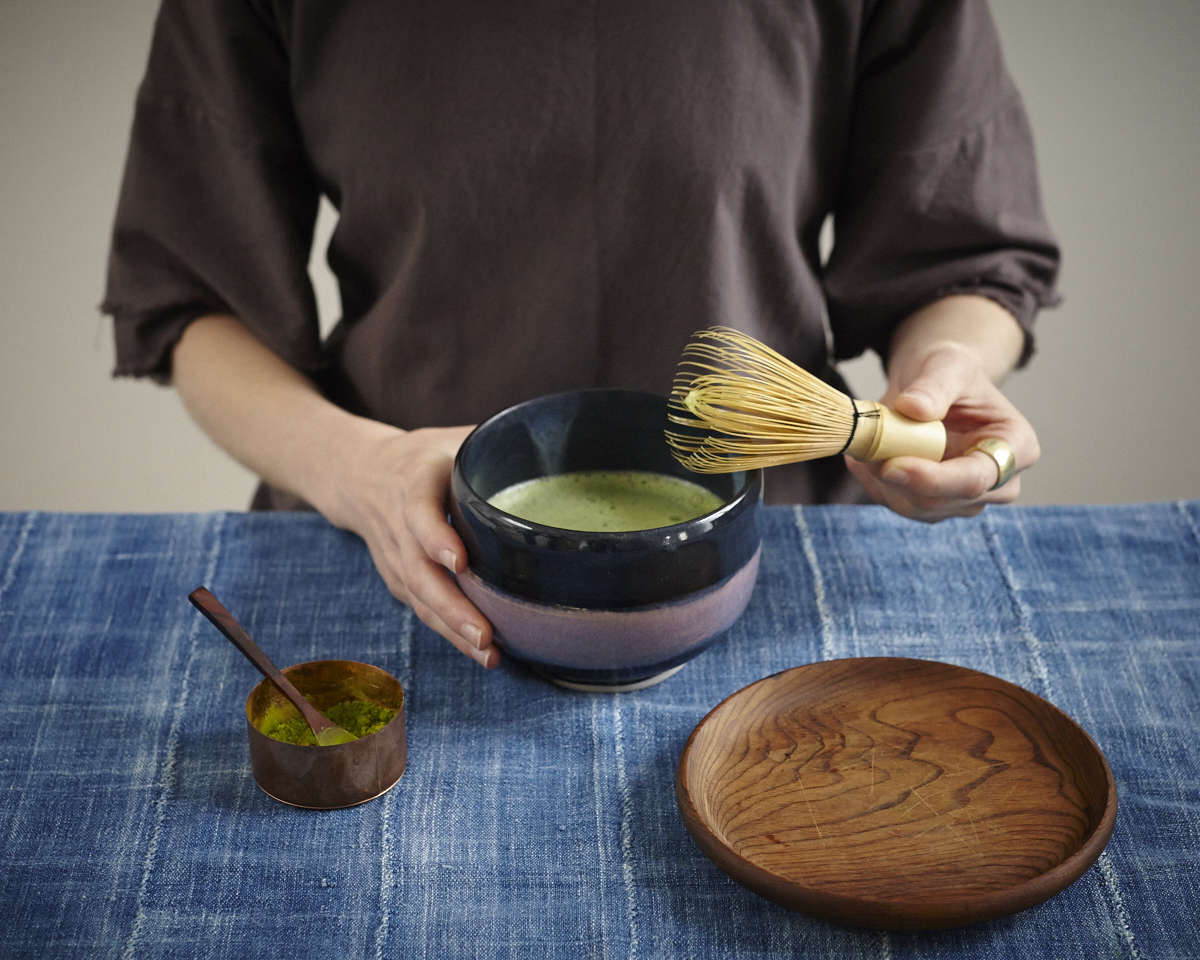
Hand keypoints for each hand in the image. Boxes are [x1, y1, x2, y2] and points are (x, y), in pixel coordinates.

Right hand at [332, 424, 499, 667]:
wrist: (360, 476)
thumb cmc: (423, 457)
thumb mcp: (451, 439)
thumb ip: (494, 446)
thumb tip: (555, 448)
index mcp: (413, 483)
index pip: (419, 513)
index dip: (437, 538)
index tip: (460, 562)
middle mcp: (398, 526)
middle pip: (419, 573)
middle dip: (452, 608)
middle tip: (485, 635)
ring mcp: (396, 559)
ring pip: (420, 600)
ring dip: (454, 631)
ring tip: (490, 654)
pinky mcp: (400, 581)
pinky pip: (424, 610)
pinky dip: (451, 634)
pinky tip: (484, 653)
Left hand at [844, 342, 1039, 521]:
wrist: (933, 386)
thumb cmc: (951, 372)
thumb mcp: (947, 363)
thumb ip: (935, 385)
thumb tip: (914, 408)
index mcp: (1016, 448)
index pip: (975, 479)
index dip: (932, 478)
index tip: (892, 465)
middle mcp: (997, 484)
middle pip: (943, 501)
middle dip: (899, 478)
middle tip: (865, 447)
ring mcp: (962, 499)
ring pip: (914, 507)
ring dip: (881, 479)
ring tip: (865, 443)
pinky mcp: (931, 505)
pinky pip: (895, 502)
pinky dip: (873, 481)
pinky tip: (864, 454)